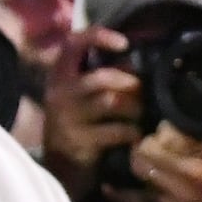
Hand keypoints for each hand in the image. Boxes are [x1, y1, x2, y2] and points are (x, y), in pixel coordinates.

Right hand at [40, 30, 145, 196]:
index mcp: (60, 74)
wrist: (59, 164)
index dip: (98, 36)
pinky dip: (132, 132)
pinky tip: (135, 135)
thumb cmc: (77, 121)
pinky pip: (116, 130)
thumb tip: (136, 62)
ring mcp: (68, 117)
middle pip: (102, 77)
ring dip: (135, 107)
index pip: (73, 43)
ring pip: (112, 102)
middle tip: (141, 92)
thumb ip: (102, 76)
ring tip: (140, 113)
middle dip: (130, 83)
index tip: (123, 43)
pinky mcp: (79, 140)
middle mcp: (60, 92)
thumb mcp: (80, 94)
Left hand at [131, 98, 201, 201]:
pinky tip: (168, 186)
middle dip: (143, 146)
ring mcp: (179, 199)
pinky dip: (157, 190)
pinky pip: (153, 197)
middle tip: (150, 144)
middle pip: (143, 154)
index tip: (165, 128)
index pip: (165, 132)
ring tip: (157, 164)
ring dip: (148, 168)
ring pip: (144, 176)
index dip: (161, 128)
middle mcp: (191, 175)